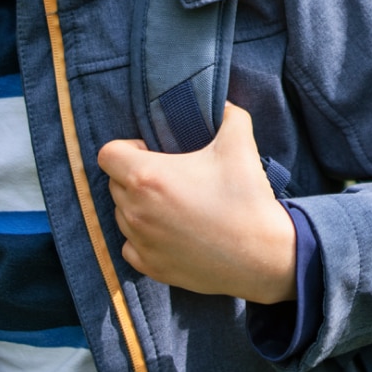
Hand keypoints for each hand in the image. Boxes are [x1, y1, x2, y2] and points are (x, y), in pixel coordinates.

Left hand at [97, 103, 296, 303]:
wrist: (263, 256)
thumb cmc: (247, 200)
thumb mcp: (239, 144)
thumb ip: (227, 114)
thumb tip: (221, 104)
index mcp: (147, 177)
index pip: (108, 154)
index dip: (127, 147)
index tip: (152, 151)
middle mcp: (135, 211)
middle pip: (114, 184)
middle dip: (134, 176)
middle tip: (169, 176)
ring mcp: (141, 242)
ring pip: (122, 215)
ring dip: (139, 206)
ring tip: (173, 205)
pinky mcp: (150, 267)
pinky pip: (131, 245)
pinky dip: (144, 237)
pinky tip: (171, 231)